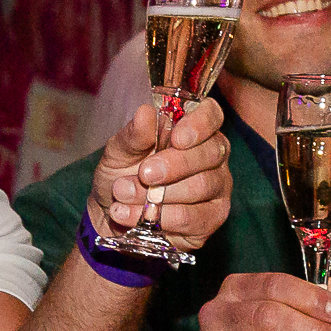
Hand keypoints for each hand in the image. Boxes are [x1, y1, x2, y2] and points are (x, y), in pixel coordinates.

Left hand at [87, 97, 231, 253]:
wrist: (113, 213)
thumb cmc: (122, 174)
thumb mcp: (119, 151)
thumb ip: (134, 134)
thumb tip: (145, 113)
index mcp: (194, 128)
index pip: (211, 114)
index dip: (199, 124)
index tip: (176, 138)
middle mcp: (213, 155)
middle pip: (210, 153)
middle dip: (174, 164)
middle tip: (143, 174)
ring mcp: (218, 187)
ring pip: (201, 186)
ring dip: (160, 194)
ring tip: (126, 195)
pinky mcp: (212, 217)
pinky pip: (194, 217)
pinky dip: (163, 217)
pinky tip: (138, 217)